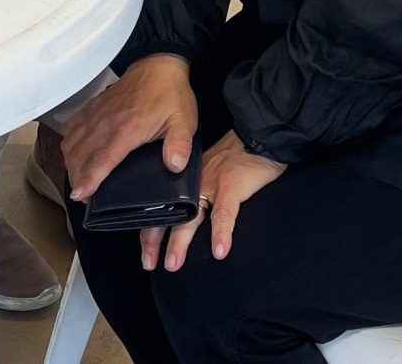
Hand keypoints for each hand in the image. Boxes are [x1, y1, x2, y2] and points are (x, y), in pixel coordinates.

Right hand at [62, 56, 199, 275]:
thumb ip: (180, 145)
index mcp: (128, 129)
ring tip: (76, 179)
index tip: (80, 195)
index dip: (90, 179)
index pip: (103, 158)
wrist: (158, 65)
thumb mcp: (184, 121)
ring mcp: (97, 114)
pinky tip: (72, 153)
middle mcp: (106, 122)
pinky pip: (72, 128)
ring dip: (70, 162)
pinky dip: (68, 143)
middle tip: (79, 195)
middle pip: (81, 154)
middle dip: (77, 177)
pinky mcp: (92, 107)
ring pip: (73, 142)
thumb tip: (174, 166)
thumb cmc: (170, 94)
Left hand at [156, 131, 285, 270]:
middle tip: (148, 263)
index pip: (161, 209)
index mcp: (184, 185)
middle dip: (155, 241)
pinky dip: (222, 233)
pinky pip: (225, 213)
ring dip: (180, 242)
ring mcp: (210, 185)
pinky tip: (220, 251)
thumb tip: (186, 224)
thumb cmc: (235, 161)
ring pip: (190, 218)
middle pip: (168, 215)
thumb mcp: (208, 176)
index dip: (150, 232)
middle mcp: (191, 186)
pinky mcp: (231, 185)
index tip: (145, 255)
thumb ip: (198, 196)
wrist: (257, 137)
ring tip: (173, 263)